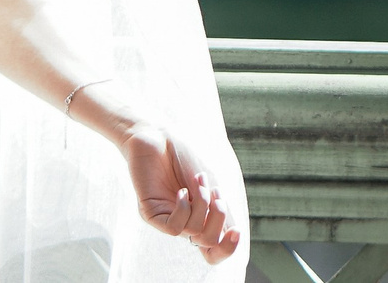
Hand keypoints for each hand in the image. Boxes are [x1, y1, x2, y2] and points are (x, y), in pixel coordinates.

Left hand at [119, 124, 241, 264]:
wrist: (159, 137)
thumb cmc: (184, 158)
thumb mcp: (209, 185)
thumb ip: (219, 210)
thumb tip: (232, 234)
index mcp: (199, 218)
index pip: (213, 249)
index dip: (227, 248)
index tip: (236, 231)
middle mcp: (183, 223)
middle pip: (208, 243)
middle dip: (218, 217)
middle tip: (215, 191)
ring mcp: (167, 219)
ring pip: (194, 233)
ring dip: (202, 204)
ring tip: (198, 180)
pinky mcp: (151, 214)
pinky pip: (174, 228)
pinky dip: (184, 209)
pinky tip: (182, 191)